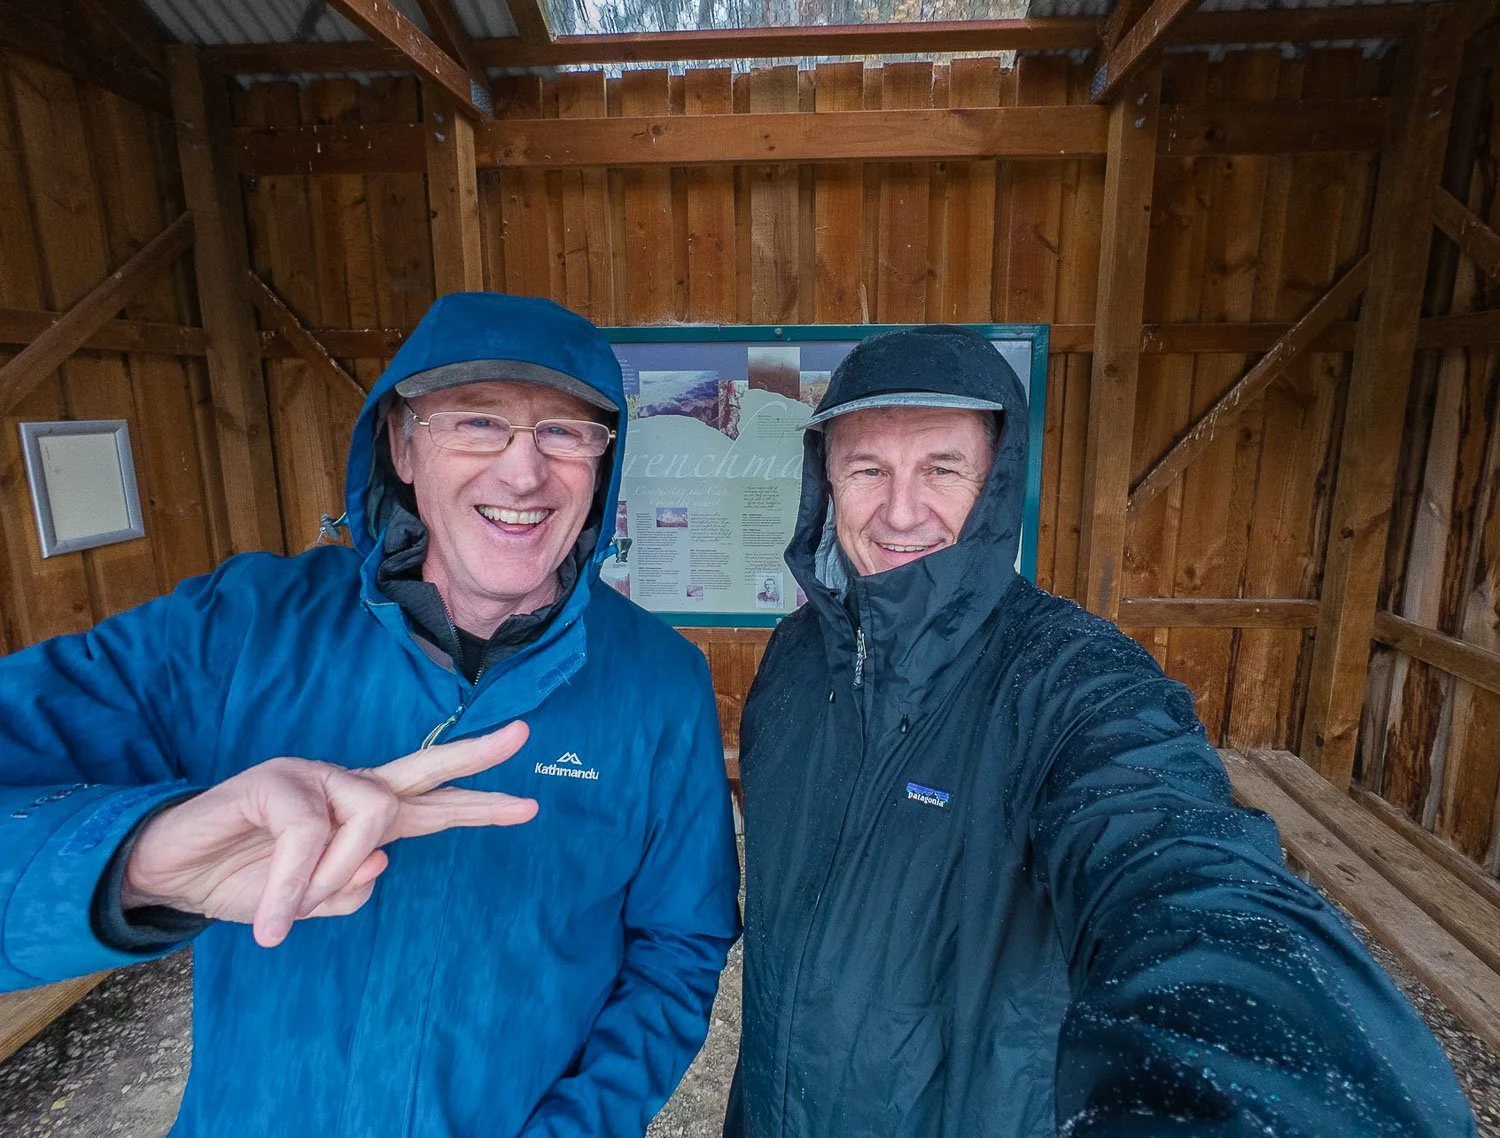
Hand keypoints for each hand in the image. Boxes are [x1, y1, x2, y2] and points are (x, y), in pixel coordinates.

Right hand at [122, 721, 537, 946]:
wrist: (167, 873)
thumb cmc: (241, 882)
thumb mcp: (304, 904)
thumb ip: (346, 890)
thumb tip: (380, 864)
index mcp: (357, 815)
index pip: (429, 805)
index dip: (477, 805)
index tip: (529, 806)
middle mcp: (344, 788)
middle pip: (422, 767)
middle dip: (476, 757)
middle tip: (523, 736)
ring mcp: (310, 777)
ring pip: (371, 814)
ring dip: (338, 871)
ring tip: (290, 909)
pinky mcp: (271, 780)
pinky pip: (306, 834)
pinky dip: (291, 883)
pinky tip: (269, 916)